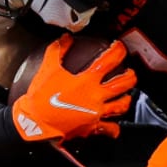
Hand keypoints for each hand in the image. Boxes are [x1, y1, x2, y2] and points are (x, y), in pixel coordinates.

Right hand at [11, 35, 135, 143]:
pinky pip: (110, 128)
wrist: (35, 123)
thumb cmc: (41, 97)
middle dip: (131, 76)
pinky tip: (115, 125)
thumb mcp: (48, 69)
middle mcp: (96, 96)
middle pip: (123, 84)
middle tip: (129, 71)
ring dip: (126, 99)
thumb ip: (57, 51)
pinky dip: (115, 127)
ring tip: (126, 95)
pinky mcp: (93, 128)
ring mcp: (97, 113)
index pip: (110, 60)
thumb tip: (66, 37)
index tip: (120, 48)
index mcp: (87, 80)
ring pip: (121, 106)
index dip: (118, 51)